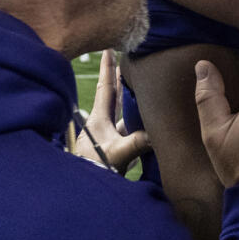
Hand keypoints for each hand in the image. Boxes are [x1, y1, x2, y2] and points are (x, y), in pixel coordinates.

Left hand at [72, 49, 148, 173]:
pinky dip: (140, 125)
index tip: (108, 48)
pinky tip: (150, 123)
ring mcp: (109, 136)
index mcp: (99, 118)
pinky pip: (131, 131)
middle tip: (128, 60)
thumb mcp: (116, 154)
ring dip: (133, 102)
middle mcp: (103, 124)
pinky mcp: (115, 149)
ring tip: (145, 87)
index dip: (107, 67)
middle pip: (115, 96)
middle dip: (121, 78)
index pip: (105, 86)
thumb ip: (136, 143)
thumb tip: (156, 133)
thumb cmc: (94, 169)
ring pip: (124, 113)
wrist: (82, 191)